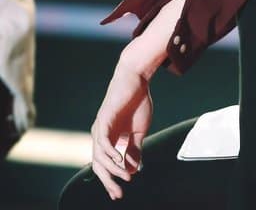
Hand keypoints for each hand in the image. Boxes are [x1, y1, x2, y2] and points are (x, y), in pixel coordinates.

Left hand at [91, 60, 152, 199]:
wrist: (137, 79)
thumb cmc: (137, 101)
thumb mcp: (139, 131)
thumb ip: (134, 149)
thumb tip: (133, 168)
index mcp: (108, 138)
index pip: (105, 165)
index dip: (110, 180)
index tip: (119, 193)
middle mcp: (101, 135)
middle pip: (98, 165)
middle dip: (108, 181)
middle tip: (118, 193)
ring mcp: (100, 127)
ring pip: (100, 157)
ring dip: (113, 169)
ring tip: (126, 175)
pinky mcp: (104, 120)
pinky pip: (103, 143)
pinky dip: (111, 155)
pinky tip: (120, 161)